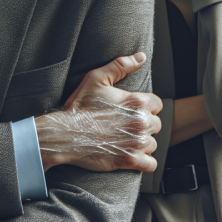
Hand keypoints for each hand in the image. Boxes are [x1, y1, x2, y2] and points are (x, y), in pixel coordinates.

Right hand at [35, 52, 162, 171]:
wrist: (65, 134)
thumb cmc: (81, 106)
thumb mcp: (97, 78)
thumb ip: (122, 65)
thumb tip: (141, 57)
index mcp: (137, 101)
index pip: (157, 104)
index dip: (146, 107)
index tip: (133, 111)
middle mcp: (140, 121)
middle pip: (156, 124)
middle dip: (145, 126)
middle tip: (128, 127)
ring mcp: (136, 142)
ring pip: (152, 144)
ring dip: (143, 144)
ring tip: (128, 141)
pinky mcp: (129, 160)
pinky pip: (150, 164)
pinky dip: (144, 162)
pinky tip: (133, 156)